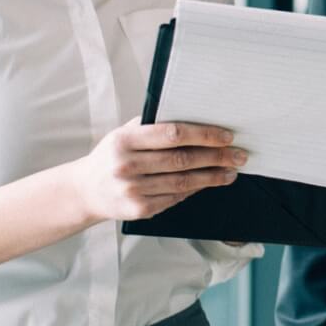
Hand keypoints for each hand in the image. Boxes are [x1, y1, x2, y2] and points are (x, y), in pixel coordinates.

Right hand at [74, 117, 246, 222]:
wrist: (86, 190)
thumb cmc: (112, 155)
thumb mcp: (123, 133)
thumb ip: (152, 125)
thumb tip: (195, 115)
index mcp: (125, 140)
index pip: (172, 134)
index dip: (203, 134)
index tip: (227, 135)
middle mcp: (127, 165)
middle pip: (183, 160)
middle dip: (216, 157)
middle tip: (239, 154)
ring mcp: (133, 190)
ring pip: (183, 182)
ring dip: (212, 176)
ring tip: (231, 170)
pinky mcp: (139, 209)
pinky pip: (175, 197)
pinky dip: (196, 189)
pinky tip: (210, 182)